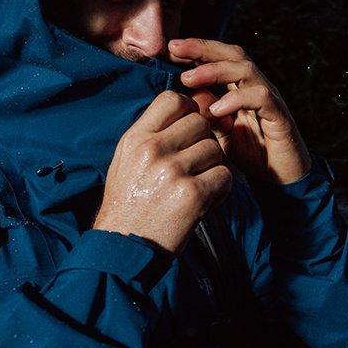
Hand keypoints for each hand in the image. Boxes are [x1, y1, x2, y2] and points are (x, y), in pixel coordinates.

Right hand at [92, 90, 232, 254]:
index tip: (189, 129)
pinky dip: (220, 189)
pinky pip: (225, 175)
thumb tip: (193, 106)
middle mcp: (153, 149)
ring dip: (213, 167)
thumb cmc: (128, 203)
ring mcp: (173, 170)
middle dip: (203, 142)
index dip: (189, 110)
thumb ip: (154, 134)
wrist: (122, 248)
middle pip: (200, 123)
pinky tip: (204, 201)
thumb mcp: (128, 160)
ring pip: (215, 149)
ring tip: (196, 186)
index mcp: (136, 138)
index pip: (173, 99)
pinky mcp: (192, 194)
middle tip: (194, 165)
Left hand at [169, 38, 311, 185]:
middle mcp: (256, 88)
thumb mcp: (217, 135)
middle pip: (232, 54)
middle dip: (202, 48)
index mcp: (241, 89)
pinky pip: (261, 97)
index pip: (220, 58)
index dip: (196, 50)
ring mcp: (270, 99)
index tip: (170, 50)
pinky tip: (216, 109)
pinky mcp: (281, 116)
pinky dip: (237, 99)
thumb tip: (180, 97)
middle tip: (175, 49)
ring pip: (246, 69)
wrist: (280, 183)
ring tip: (188, 79)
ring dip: (215, 70)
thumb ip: (203, 115)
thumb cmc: (250, 157)